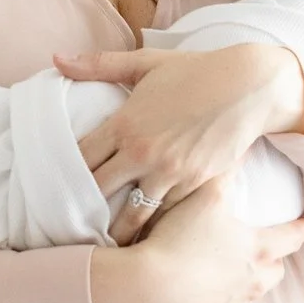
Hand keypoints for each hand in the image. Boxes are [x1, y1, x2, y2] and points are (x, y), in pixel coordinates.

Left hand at [63, 44, 303, 243]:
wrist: (250, 86)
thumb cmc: (196, 71)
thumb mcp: (146, 64)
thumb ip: (99, 65)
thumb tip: (56, 59)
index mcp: (125, 124)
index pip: (79, 160)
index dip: (62, 175)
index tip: (53, 187)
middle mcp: (143, 152)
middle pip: (97, 193)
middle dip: (81, 208)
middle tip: (68, 222)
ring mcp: (170, 172)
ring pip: (131, 215)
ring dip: (116, 229)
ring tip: (102, 242)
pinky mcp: (195, 185)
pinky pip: (166, 213)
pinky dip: (154, 223)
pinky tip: (143, 235)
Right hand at [90, 177, 303, 302]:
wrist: (148, 285)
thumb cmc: (180, 237)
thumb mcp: (207, 194)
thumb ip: (228, 167)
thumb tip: (244, 143)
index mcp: (258, 249)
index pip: (292, 237)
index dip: (303, 228)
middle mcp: (252, 281)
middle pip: (276, 271)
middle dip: (275, 259)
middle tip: (268, 249)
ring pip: (253, 295)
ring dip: (249, 281)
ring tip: (235, 269)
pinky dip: (222, 301)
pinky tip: (208, 291)